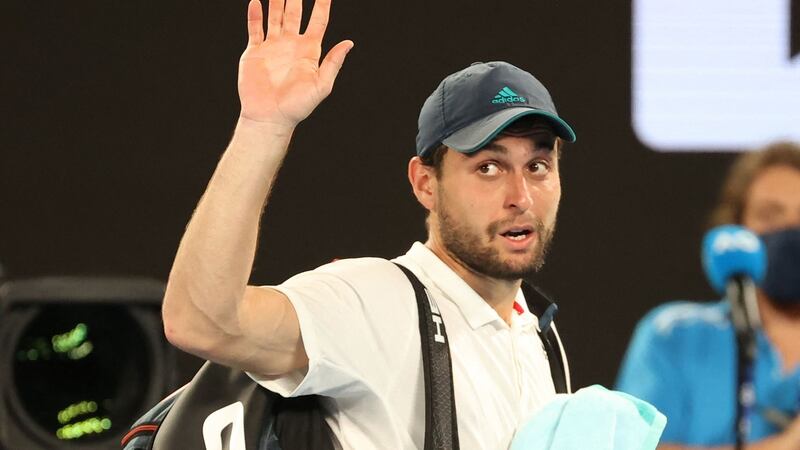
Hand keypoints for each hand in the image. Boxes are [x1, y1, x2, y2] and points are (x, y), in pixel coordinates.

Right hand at [237, 0, 353, 127]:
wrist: (269, 117)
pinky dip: (255, 15)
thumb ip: (333, 63)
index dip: (322, 5)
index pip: (318, 21)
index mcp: (309, 51)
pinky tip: (257, 1)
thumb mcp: (321, 85)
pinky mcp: (255, 52)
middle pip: (295, 13)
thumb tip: (349, 43)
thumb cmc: (297, 106)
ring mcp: (272, 47)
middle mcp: (291, 45)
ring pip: (275, 17)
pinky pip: (255, 29)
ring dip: (276, 1)